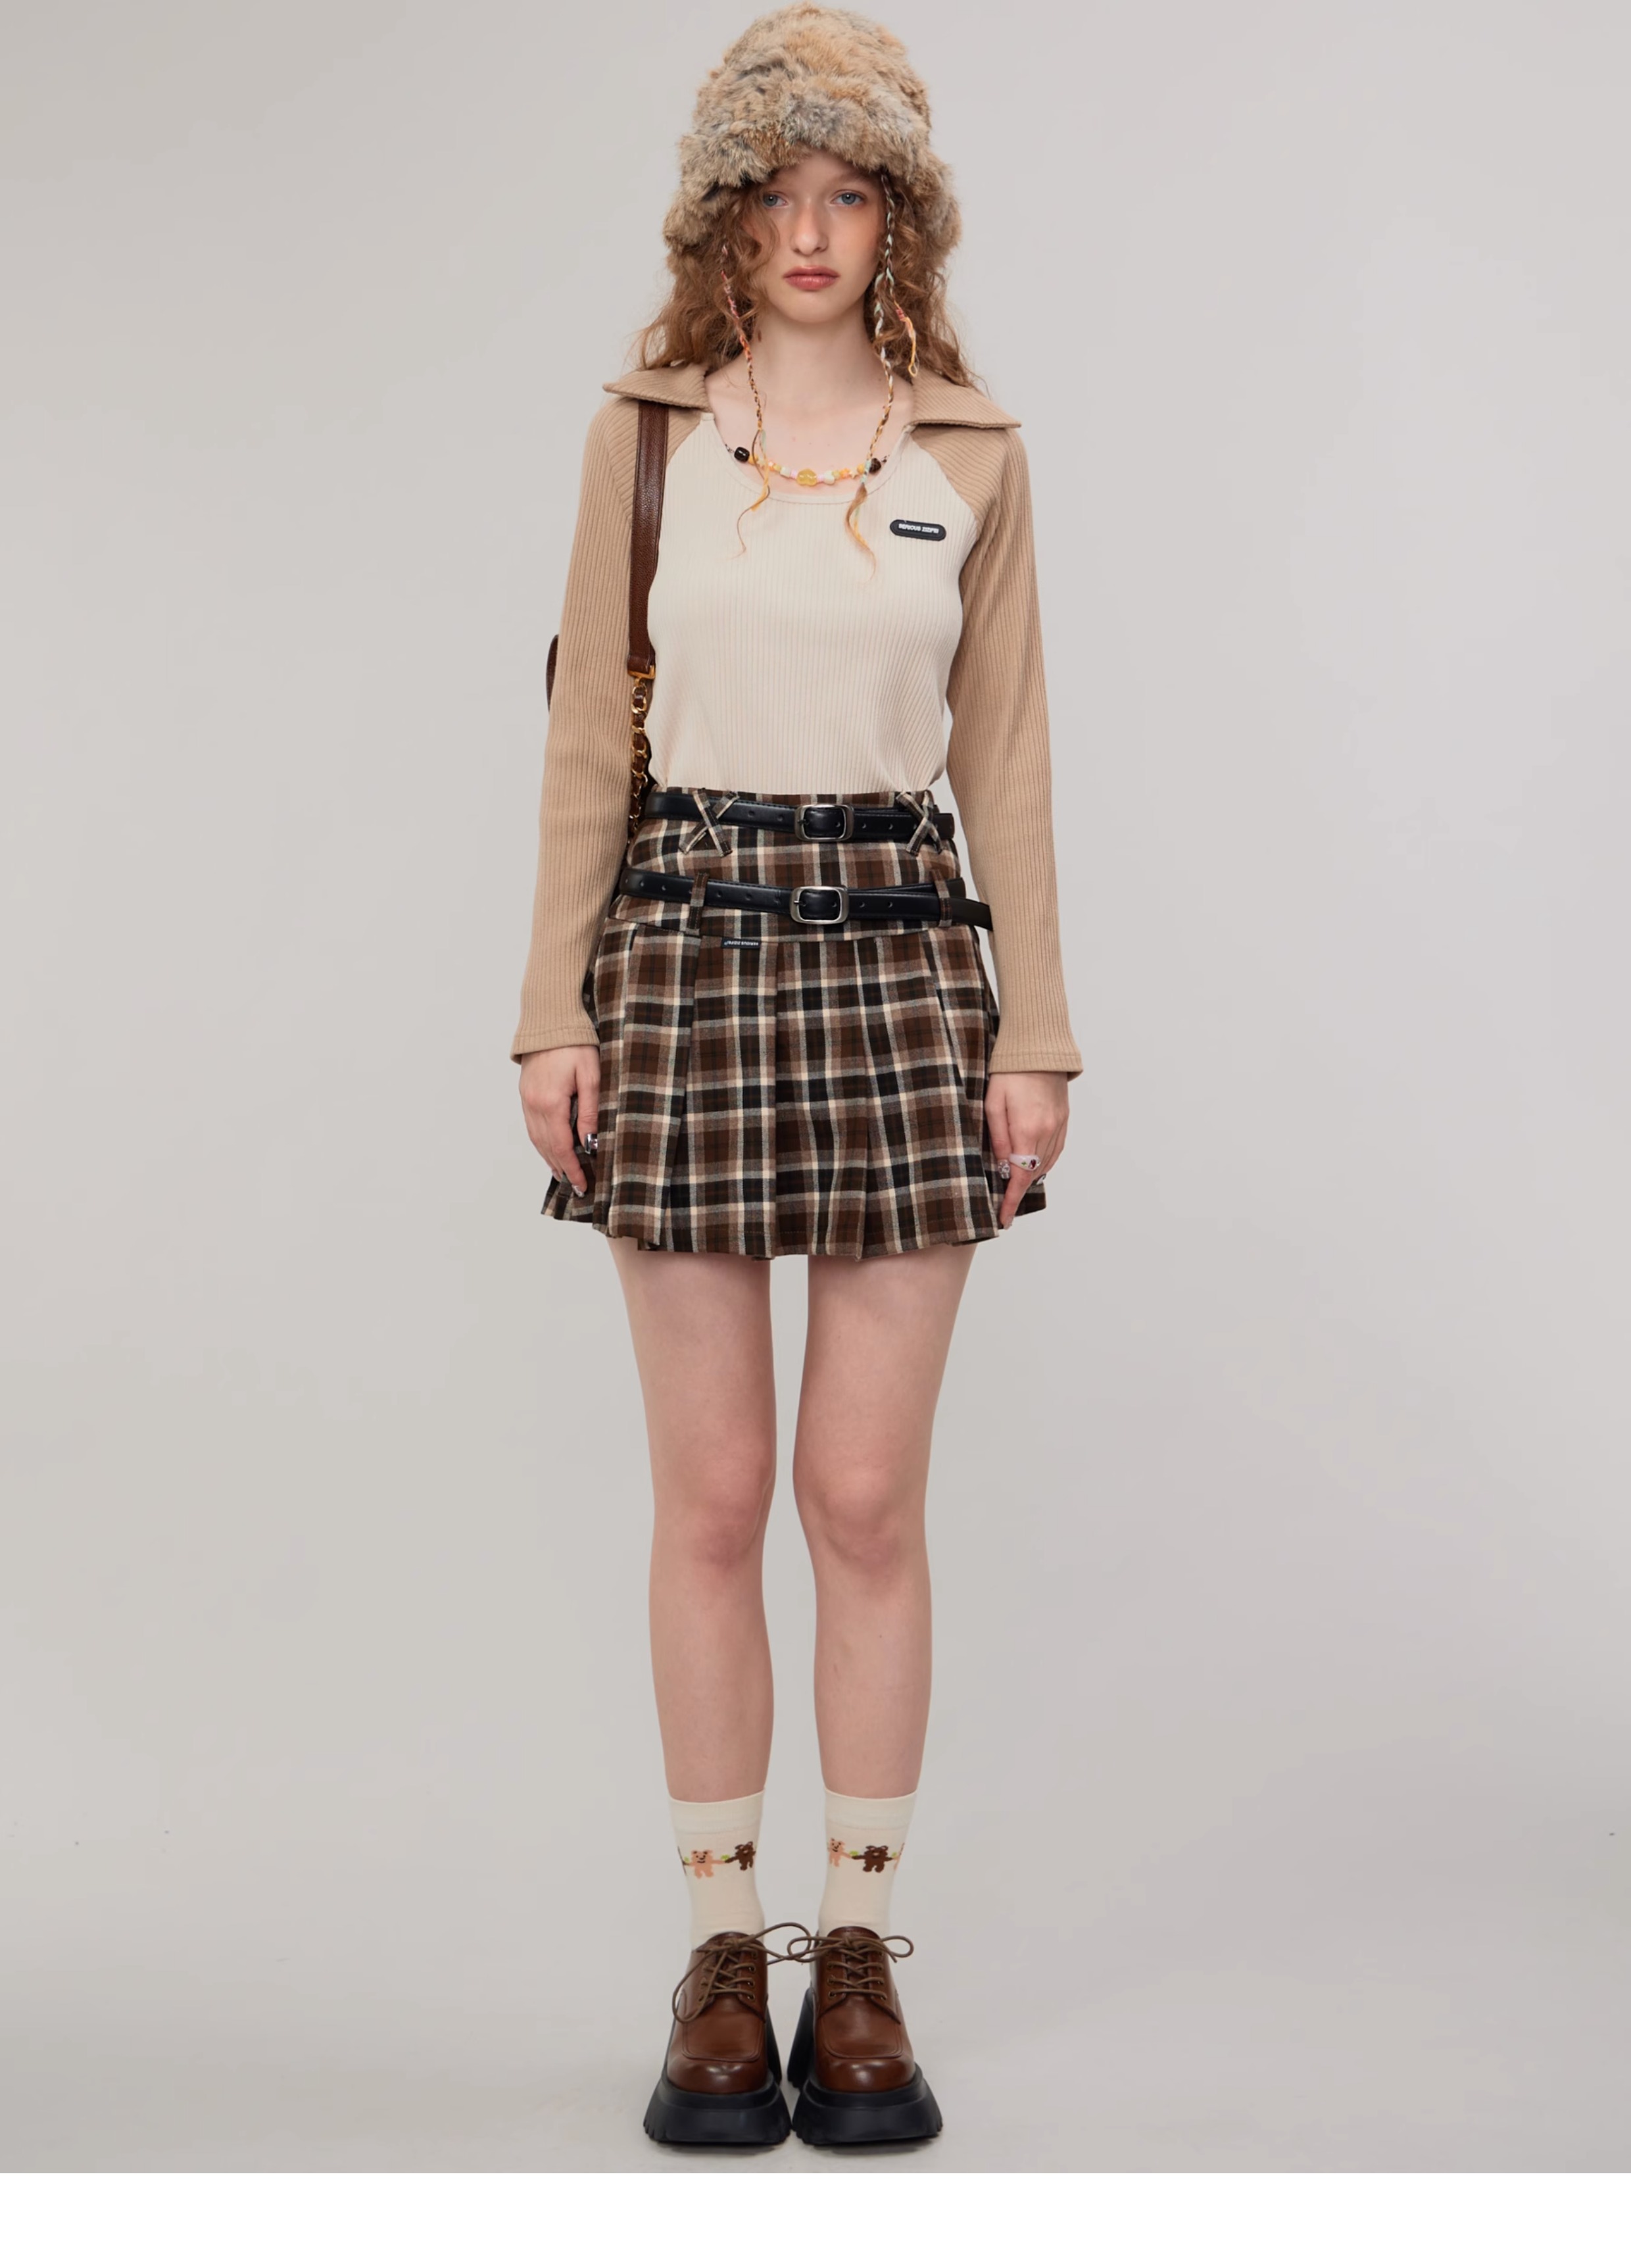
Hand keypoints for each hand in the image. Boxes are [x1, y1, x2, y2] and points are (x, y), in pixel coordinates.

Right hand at [519, 1044, 599, 1195]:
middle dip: (562, 1169)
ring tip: (563, 1174)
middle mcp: (534, 1105)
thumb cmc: (575, 1044)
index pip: (561, 1146)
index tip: (583, 1184)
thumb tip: (590, 1143)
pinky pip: (532, 1126)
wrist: (550, 1020)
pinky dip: (541, 1143)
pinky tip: (550, 1149)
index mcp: (551, 1102)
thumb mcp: (590, 1076)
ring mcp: (527, 1100)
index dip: (572, 1168)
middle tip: (577, 1186)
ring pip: (536, 1139)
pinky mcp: (526, 1094)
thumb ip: (590, 1111)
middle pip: (546, 1147)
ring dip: (549, 1159)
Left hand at [985, 1071, 1068, 1227]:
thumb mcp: (992, 1103)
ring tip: (1015, 1184)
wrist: (1038, 1048)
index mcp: (1027, 1129)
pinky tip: (1033, 1164)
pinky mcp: (1064, 1119)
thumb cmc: (1009, 1072)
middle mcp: (1047, 1131)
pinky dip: (1044, 1162)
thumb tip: (1004, 1165)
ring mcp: (1059, 1126)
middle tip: (1002, 1200)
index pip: (1020, 1176)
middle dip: (1018, 1189)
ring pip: (1046, 1163)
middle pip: (1033, 1173)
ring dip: (1031, 1176)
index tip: (1003, 1218)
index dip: (1011, 1200)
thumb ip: (998, 1137)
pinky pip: (1056, 1150)